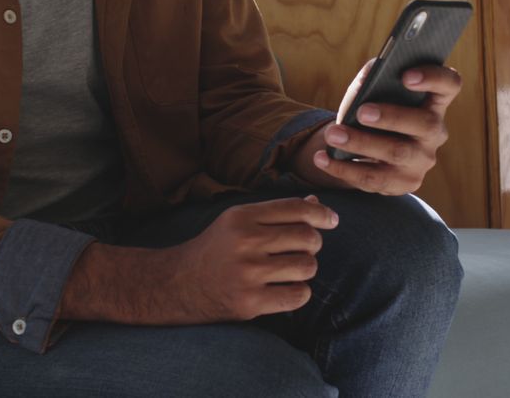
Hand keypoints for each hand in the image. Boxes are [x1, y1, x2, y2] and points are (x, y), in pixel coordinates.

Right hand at [61, 196, 338, 324]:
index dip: (322, 214)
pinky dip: (299, 293)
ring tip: (290, 271)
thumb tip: (317, 206)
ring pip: (307, 266)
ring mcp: (247, 273)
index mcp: (242, 216)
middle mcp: (244, 241)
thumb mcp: (239, 221)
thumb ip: (277, 212)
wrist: (178, 284)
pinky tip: (285, 290)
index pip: (296, 209)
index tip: (331, 220)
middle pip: (308, 238)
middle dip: (312, 244)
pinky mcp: (249, 302)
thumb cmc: (216, 249)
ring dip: (305, 269)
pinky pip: (298, 295)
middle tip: (299, 250)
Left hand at [309, 63, 461, 194]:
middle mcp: (434, 133)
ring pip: (396, 153)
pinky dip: (343, 168)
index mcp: (433, 103)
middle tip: (362, 111)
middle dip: (392, 117)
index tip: (406, 75)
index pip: (448, 85)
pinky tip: (322, 159)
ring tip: (332, 135)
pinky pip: (374, 179)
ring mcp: (422, 161)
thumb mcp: (370, 93)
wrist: (364, 151)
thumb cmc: (371, 113)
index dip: (434, 78)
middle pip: (424, 124)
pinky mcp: (404, 184)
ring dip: (361, 143)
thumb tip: (371, 73)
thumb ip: (372, 79)